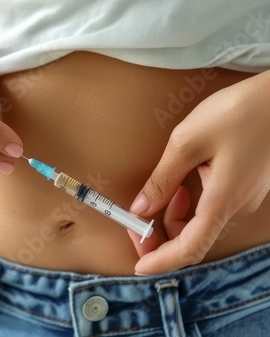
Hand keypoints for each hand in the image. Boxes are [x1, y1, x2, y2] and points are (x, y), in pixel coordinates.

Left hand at [128, 69, 269, 273]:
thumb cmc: (237, 113)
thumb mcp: (187, 142)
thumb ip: (162, 178)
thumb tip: (141, 207)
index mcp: (222, 201)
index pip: (190, 247)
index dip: (162, 261)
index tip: (139, 265)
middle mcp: (235, 206)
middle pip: (193, 239)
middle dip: (161, 236)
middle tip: (136, 221)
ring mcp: (242, 198)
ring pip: (201, 224)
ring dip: (174, 218)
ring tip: (164, 193)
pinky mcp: (243, 187)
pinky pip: (211, 209)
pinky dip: (189, 206)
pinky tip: (183, 185)